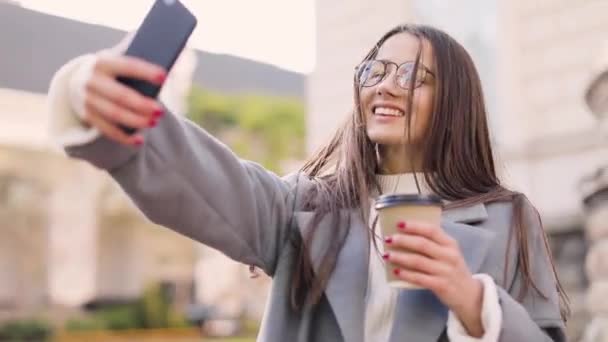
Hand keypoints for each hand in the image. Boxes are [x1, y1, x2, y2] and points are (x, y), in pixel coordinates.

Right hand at [78, 51, 167, 145]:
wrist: (80, 80)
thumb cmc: (113, 69)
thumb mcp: (119, 57)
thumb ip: (137, 53)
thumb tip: (165, 51)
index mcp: (103, 63)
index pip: (127, 66)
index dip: (145, 71)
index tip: (164, 76)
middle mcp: (92, 81)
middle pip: (120, 95)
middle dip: (141, 104)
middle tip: (161, 111)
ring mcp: (88, 101)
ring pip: (114, 114)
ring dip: (135, 120)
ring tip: (154, 122)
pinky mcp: (89, 117)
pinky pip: (107, 130)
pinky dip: (124, 137)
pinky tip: (139, 141)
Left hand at [384, 220, 484, 336]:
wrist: (469, 294)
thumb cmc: (453, 269)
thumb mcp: (449, 252)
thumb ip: (433, 243)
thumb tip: (405, 233)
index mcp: (450, 244)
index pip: (432, 230)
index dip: (414, 226)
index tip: (398, 223)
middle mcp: (449, 255)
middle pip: (422, 244)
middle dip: (403, 240)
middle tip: (388, 239)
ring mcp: (445, 271)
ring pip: (418, 261)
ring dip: (400, 257)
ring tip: (386, 255)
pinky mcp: (441, 285)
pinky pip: (419, 278)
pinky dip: (406, 274)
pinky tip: (395, 271)